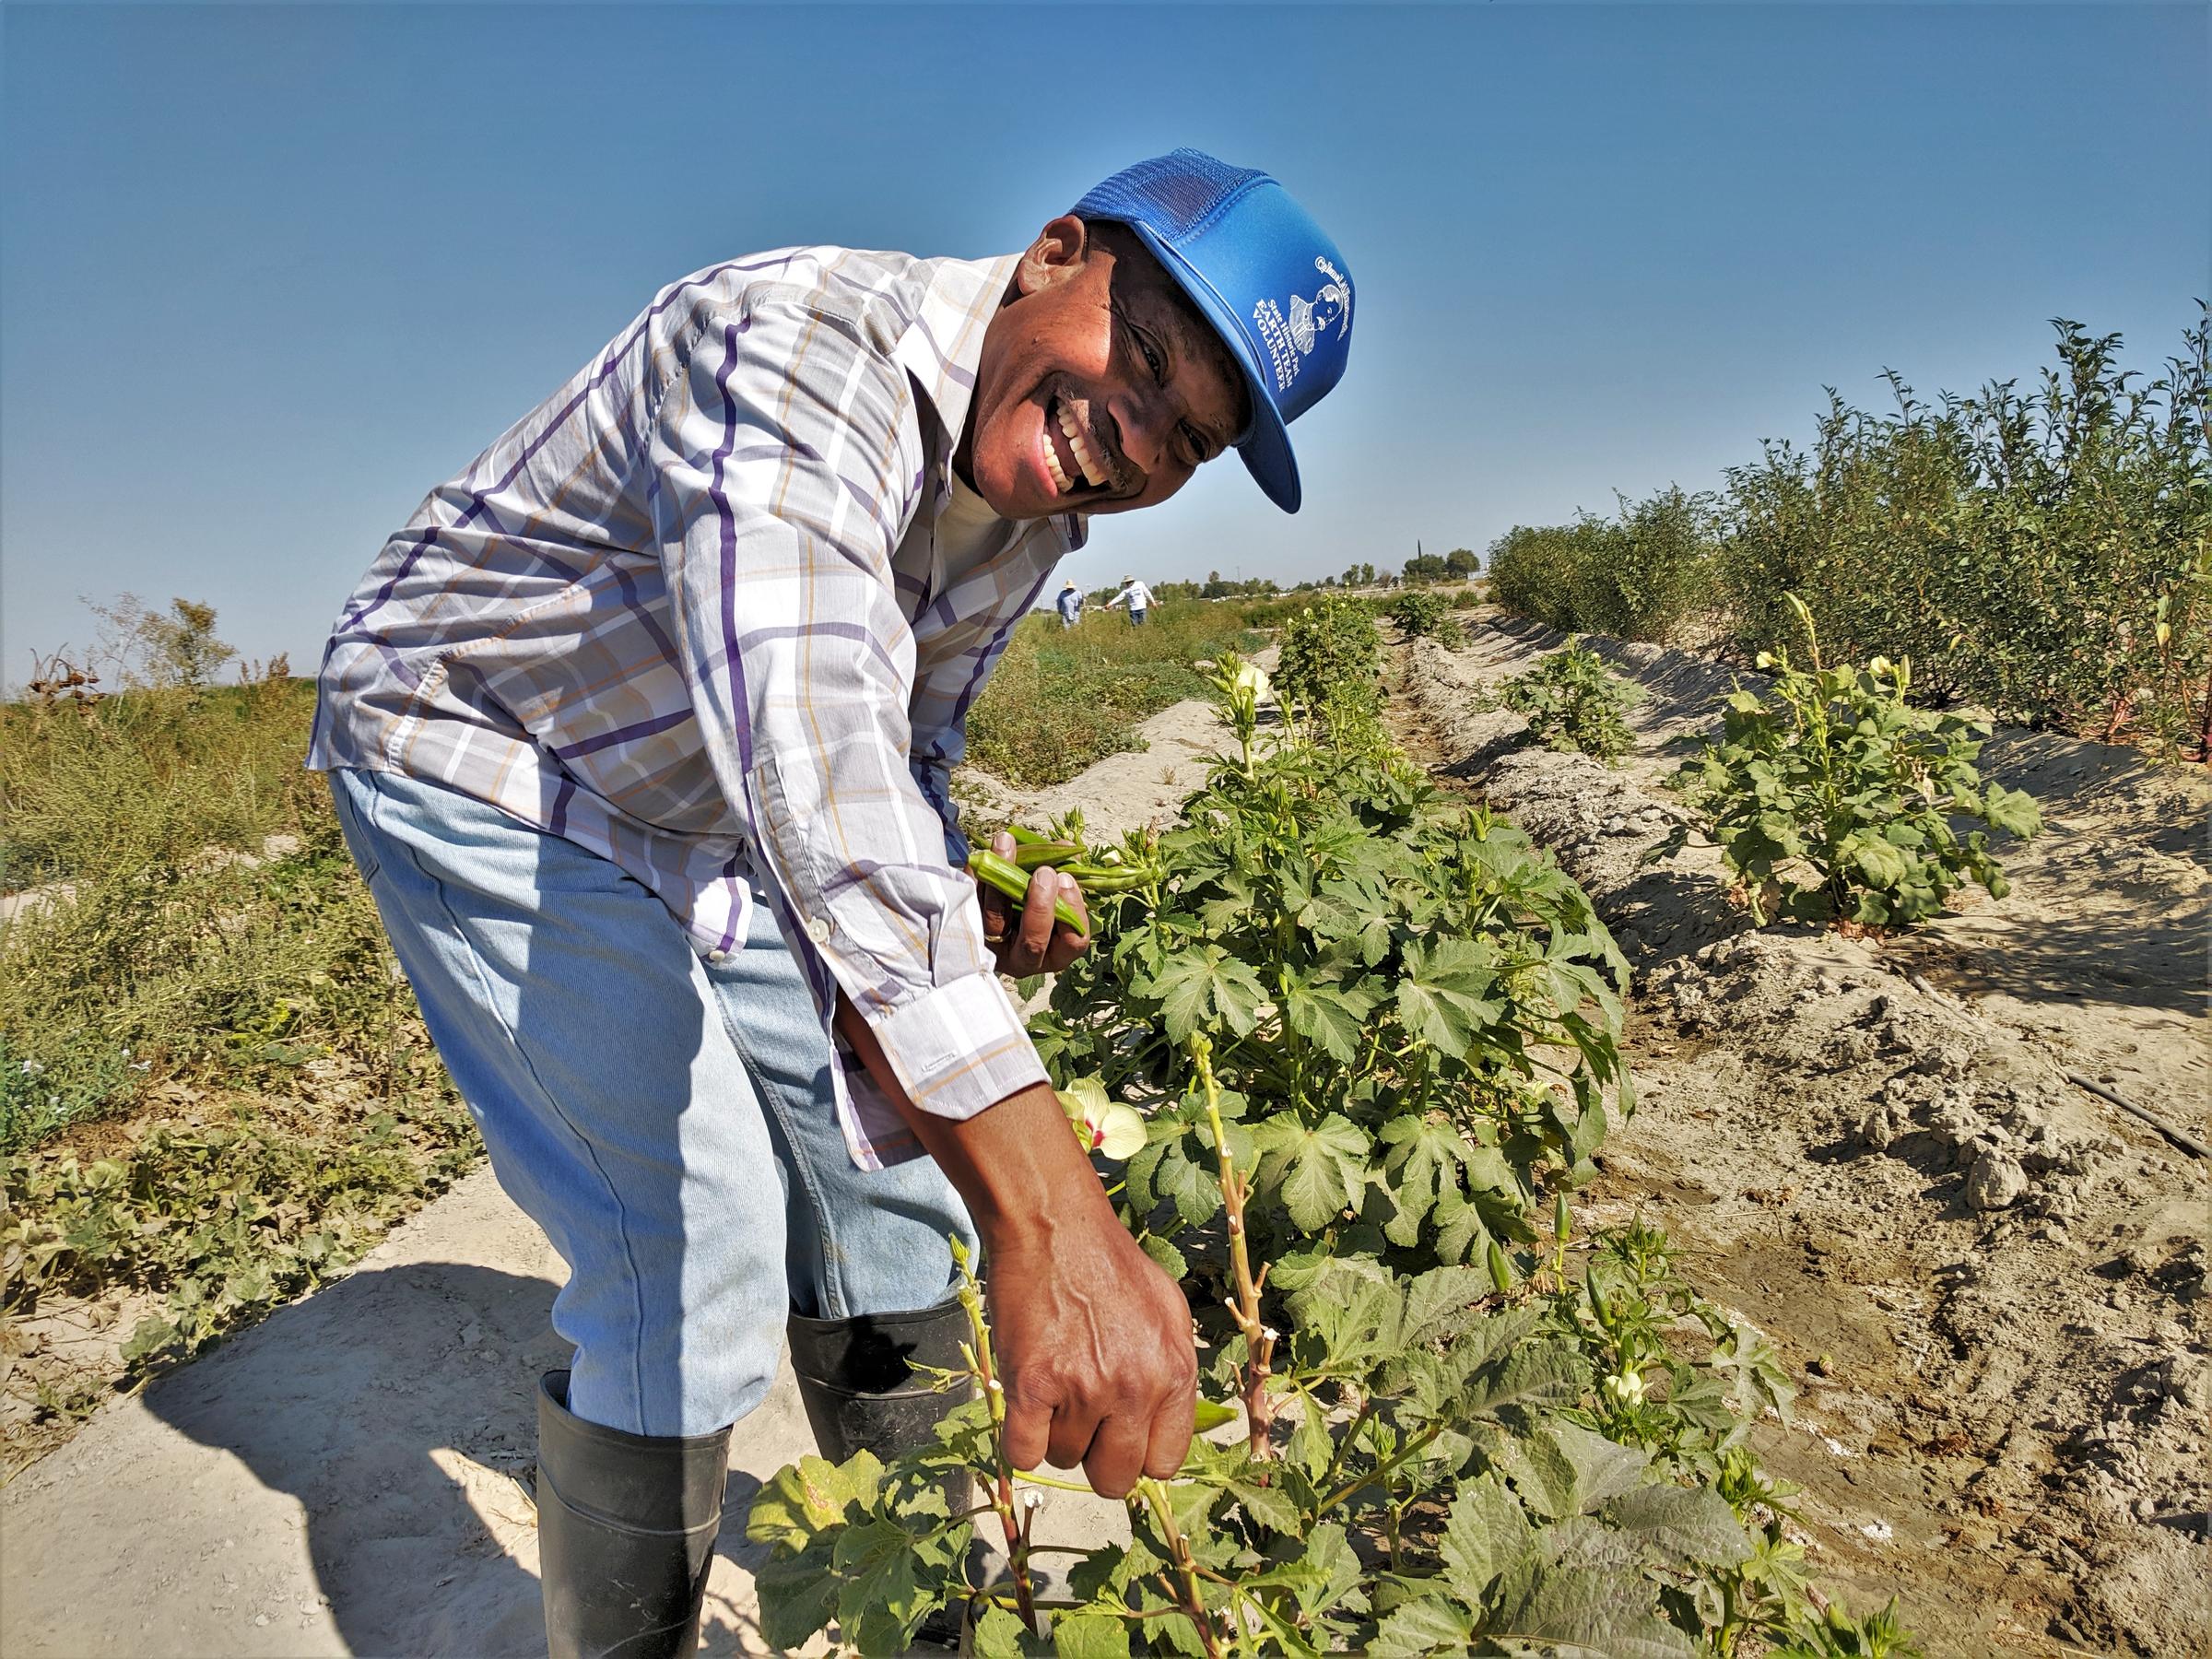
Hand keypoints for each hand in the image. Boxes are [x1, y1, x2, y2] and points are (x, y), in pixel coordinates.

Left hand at [977, 829, 1089, 975]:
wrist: (996, 903)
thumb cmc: (1036, 901)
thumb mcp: (1055, 892)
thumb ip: (1062, 873)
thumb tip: (1066, 847)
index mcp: (1055, 952)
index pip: (1072, 942)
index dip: (1073, 911)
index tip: (1066, 878)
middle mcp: (1024, 958)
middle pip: (1033, 942)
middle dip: (1041, 907)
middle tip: (1045, 872)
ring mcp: (993, 946)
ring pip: (995, 921)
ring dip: (1002, 880)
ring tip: (1006, 845)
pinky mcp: (969, 928)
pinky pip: (970, 904)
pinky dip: (976, 878)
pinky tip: (983, 856)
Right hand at [988, 1206, 1196, 1497]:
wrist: (1054, 1227)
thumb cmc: (1110, 1264)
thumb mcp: (1168, 1310)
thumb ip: (1174, 1370)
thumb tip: (1164, 1425)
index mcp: (1175, 1373)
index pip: (1164, 1463)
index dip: (1138, 1455)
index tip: (1120, 1438)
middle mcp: (1135, 1388)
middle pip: (1115, 1478)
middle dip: (1096, 1458)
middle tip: (1082, 1419)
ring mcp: (1084, 1390)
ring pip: (1063, 1459)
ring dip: (1055, 1432)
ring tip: (1054, 1383)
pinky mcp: (1033, 1387)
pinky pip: (1023, 1453)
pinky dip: (1020, 1437)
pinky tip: (1027, 1401)